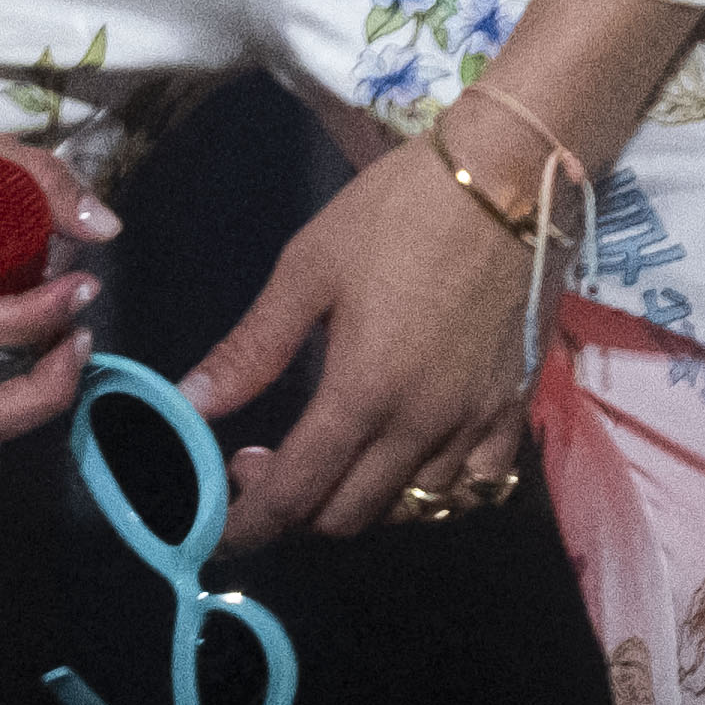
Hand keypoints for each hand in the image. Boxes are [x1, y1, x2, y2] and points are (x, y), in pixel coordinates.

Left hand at [171, 0, 692, 540]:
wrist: (512, 176)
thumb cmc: (399, 212)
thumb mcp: (308, 267)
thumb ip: (252, 348)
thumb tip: (189, 403)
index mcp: (363, 393)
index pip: (296, 493)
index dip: (251, 524)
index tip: (222, 529)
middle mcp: (422, 426)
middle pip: (349, 515)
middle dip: (296, 512)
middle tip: (266, 466)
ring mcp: (476, 423)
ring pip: (411, 510)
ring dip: (359, 504)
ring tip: (332, 461)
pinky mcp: (515, 409)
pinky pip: (475, 487)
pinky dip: (432, 493)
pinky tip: (407, 462)